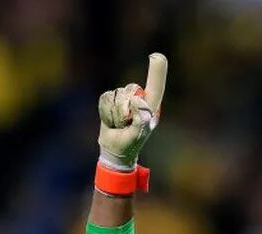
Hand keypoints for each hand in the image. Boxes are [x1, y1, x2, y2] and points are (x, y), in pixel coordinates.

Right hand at [97, 53, 167, 170]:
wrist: (114, 149)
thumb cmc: (130, 143)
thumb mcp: (137, 135)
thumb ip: (141, 119)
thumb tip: (138, 101)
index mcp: (150, 106)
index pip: (155, 87)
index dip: (156, 72)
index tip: (157, 56)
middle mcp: (138, 99)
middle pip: (130, 90)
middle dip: (125, 110)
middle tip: (126, 125)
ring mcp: (124, 98)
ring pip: (116, 95)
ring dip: (114, 114)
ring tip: (119, 125)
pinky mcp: (110, 99)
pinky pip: (105, 98)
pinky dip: (105, 112)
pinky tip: (110, 121)